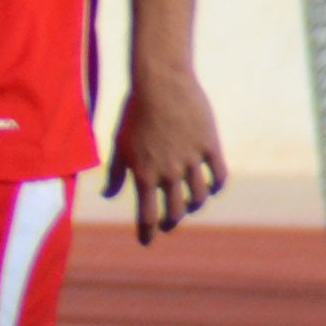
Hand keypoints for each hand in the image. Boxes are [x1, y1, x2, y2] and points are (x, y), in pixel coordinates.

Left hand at [104, 61, 225, 242]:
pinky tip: (211, 188)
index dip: (147, 232)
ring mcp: (190, 160)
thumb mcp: (119, 144)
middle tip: (168, 224)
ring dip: (193, 205)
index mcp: (143, 174)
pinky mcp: (209, 146)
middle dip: (170, 222)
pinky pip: (218, 176)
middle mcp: (168, 172)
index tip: (146, 242)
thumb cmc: (134, 113)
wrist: (160, 84)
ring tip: (188, 205)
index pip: (146, 215)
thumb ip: (116, 173)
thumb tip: (107, 195)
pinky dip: (216, 186)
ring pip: (198, 197)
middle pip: (173, 211)